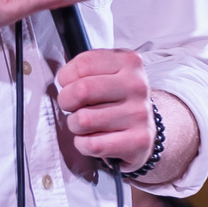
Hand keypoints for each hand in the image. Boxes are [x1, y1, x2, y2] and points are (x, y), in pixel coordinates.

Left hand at [55, 48, 153, 171]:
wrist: (145, 127)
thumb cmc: (117, 99)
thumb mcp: (107, 73)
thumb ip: (84, 69)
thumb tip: (62, 78)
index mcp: (129, 62)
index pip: (82, 64)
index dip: (66, 78)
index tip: (70, 85)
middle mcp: (137, 86)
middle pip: (81, 90)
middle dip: (66, 101)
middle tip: (72, 106)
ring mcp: (139, 114)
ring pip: (83, 120)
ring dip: (75, 125)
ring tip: (86, 124)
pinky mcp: (139, 140)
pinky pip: (92, 144)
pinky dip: (83, 144)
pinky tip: (93, 138)